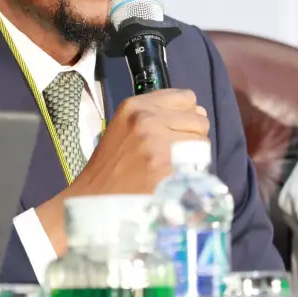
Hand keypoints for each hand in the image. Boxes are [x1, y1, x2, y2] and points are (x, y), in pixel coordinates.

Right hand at [37, 88, 208, 251]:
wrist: (95, 199)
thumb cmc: (112, 165)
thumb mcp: (126, 127)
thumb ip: (158, 114)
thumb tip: (199, 113)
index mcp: (135, 106)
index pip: (187, 97)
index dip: (187, 114)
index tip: (177, 129)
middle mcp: (147, 119)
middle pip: (199, 120)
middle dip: (192, 136)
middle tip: (175, 153)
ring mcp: (158, 144)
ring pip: (202, 141)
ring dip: (194, 155)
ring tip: (173, 165)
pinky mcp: (167, 168)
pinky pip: (199, 163)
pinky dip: (192, 171)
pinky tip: (174, 178)